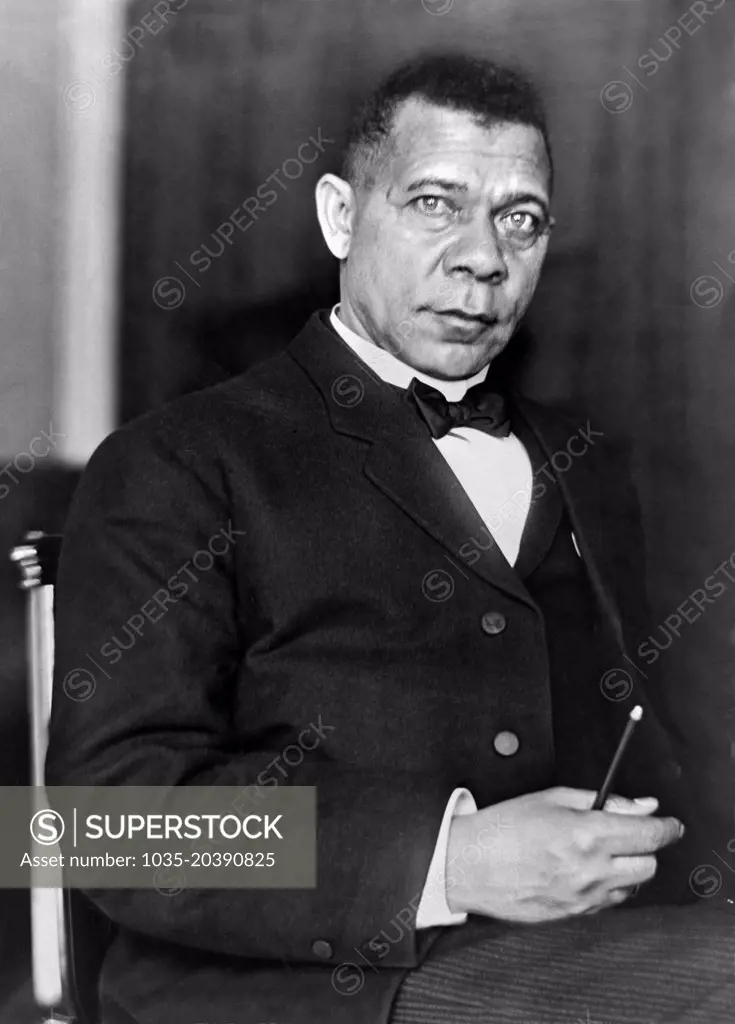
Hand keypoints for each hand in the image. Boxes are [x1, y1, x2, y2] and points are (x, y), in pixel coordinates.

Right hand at [445, 786, 683, 922]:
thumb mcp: (552, 797)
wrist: (470, 865)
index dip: (668, 827)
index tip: (671, 824)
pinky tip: (582, 869)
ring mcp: (584, 896)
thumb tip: (643, 806)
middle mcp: (591, 869)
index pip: (650, 834)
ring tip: (597, 850)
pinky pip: (609, 901)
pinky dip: (607, 884)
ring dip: (626, 867)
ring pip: (631, 885)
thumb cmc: (504, 826)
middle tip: (626, 832)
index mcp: (587, 834)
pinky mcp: (574, 914)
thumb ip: (604, 801)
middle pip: (649, 864)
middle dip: (645, 846)